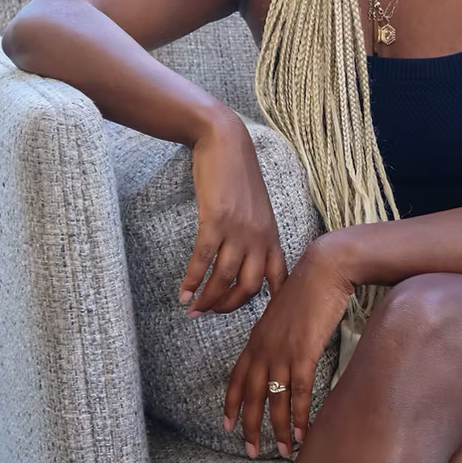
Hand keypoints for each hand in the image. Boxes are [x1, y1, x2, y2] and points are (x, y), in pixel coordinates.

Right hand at [178, 112, 286, 315]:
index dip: (272, 302)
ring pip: (224, 279)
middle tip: (211, 314)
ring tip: (193, 310)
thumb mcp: (257, 206)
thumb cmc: (239, 173)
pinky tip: (182, 294)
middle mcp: (259, 236)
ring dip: (207, 299)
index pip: (279, 277)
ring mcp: (238, 230)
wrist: (225, 142)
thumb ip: (257, 231)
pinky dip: (191, 281)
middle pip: (249, 287)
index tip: (261, 320)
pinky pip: (203, 260)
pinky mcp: (216, 222)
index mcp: (271, 233)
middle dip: (229, 306)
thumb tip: (247, 255)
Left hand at [223, 238, 353, 457]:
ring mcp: (282, 351)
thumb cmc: (308, 288)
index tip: (227, 425)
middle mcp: (264, 347)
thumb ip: (278, 334)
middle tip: (251, 450)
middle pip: (251, 395)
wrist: (323, 270)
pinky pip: (298, 393)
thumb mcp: (284, 313)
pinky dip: (300, 416)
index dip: (231, 402)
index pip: (237, 376)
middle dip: (250, 425)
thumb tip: (281, 351)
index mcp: (257, 338)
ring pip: (274, 399)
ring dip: (278, 428)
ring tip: (282, 450)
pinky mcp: (303, 353)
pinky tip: (302, 434)